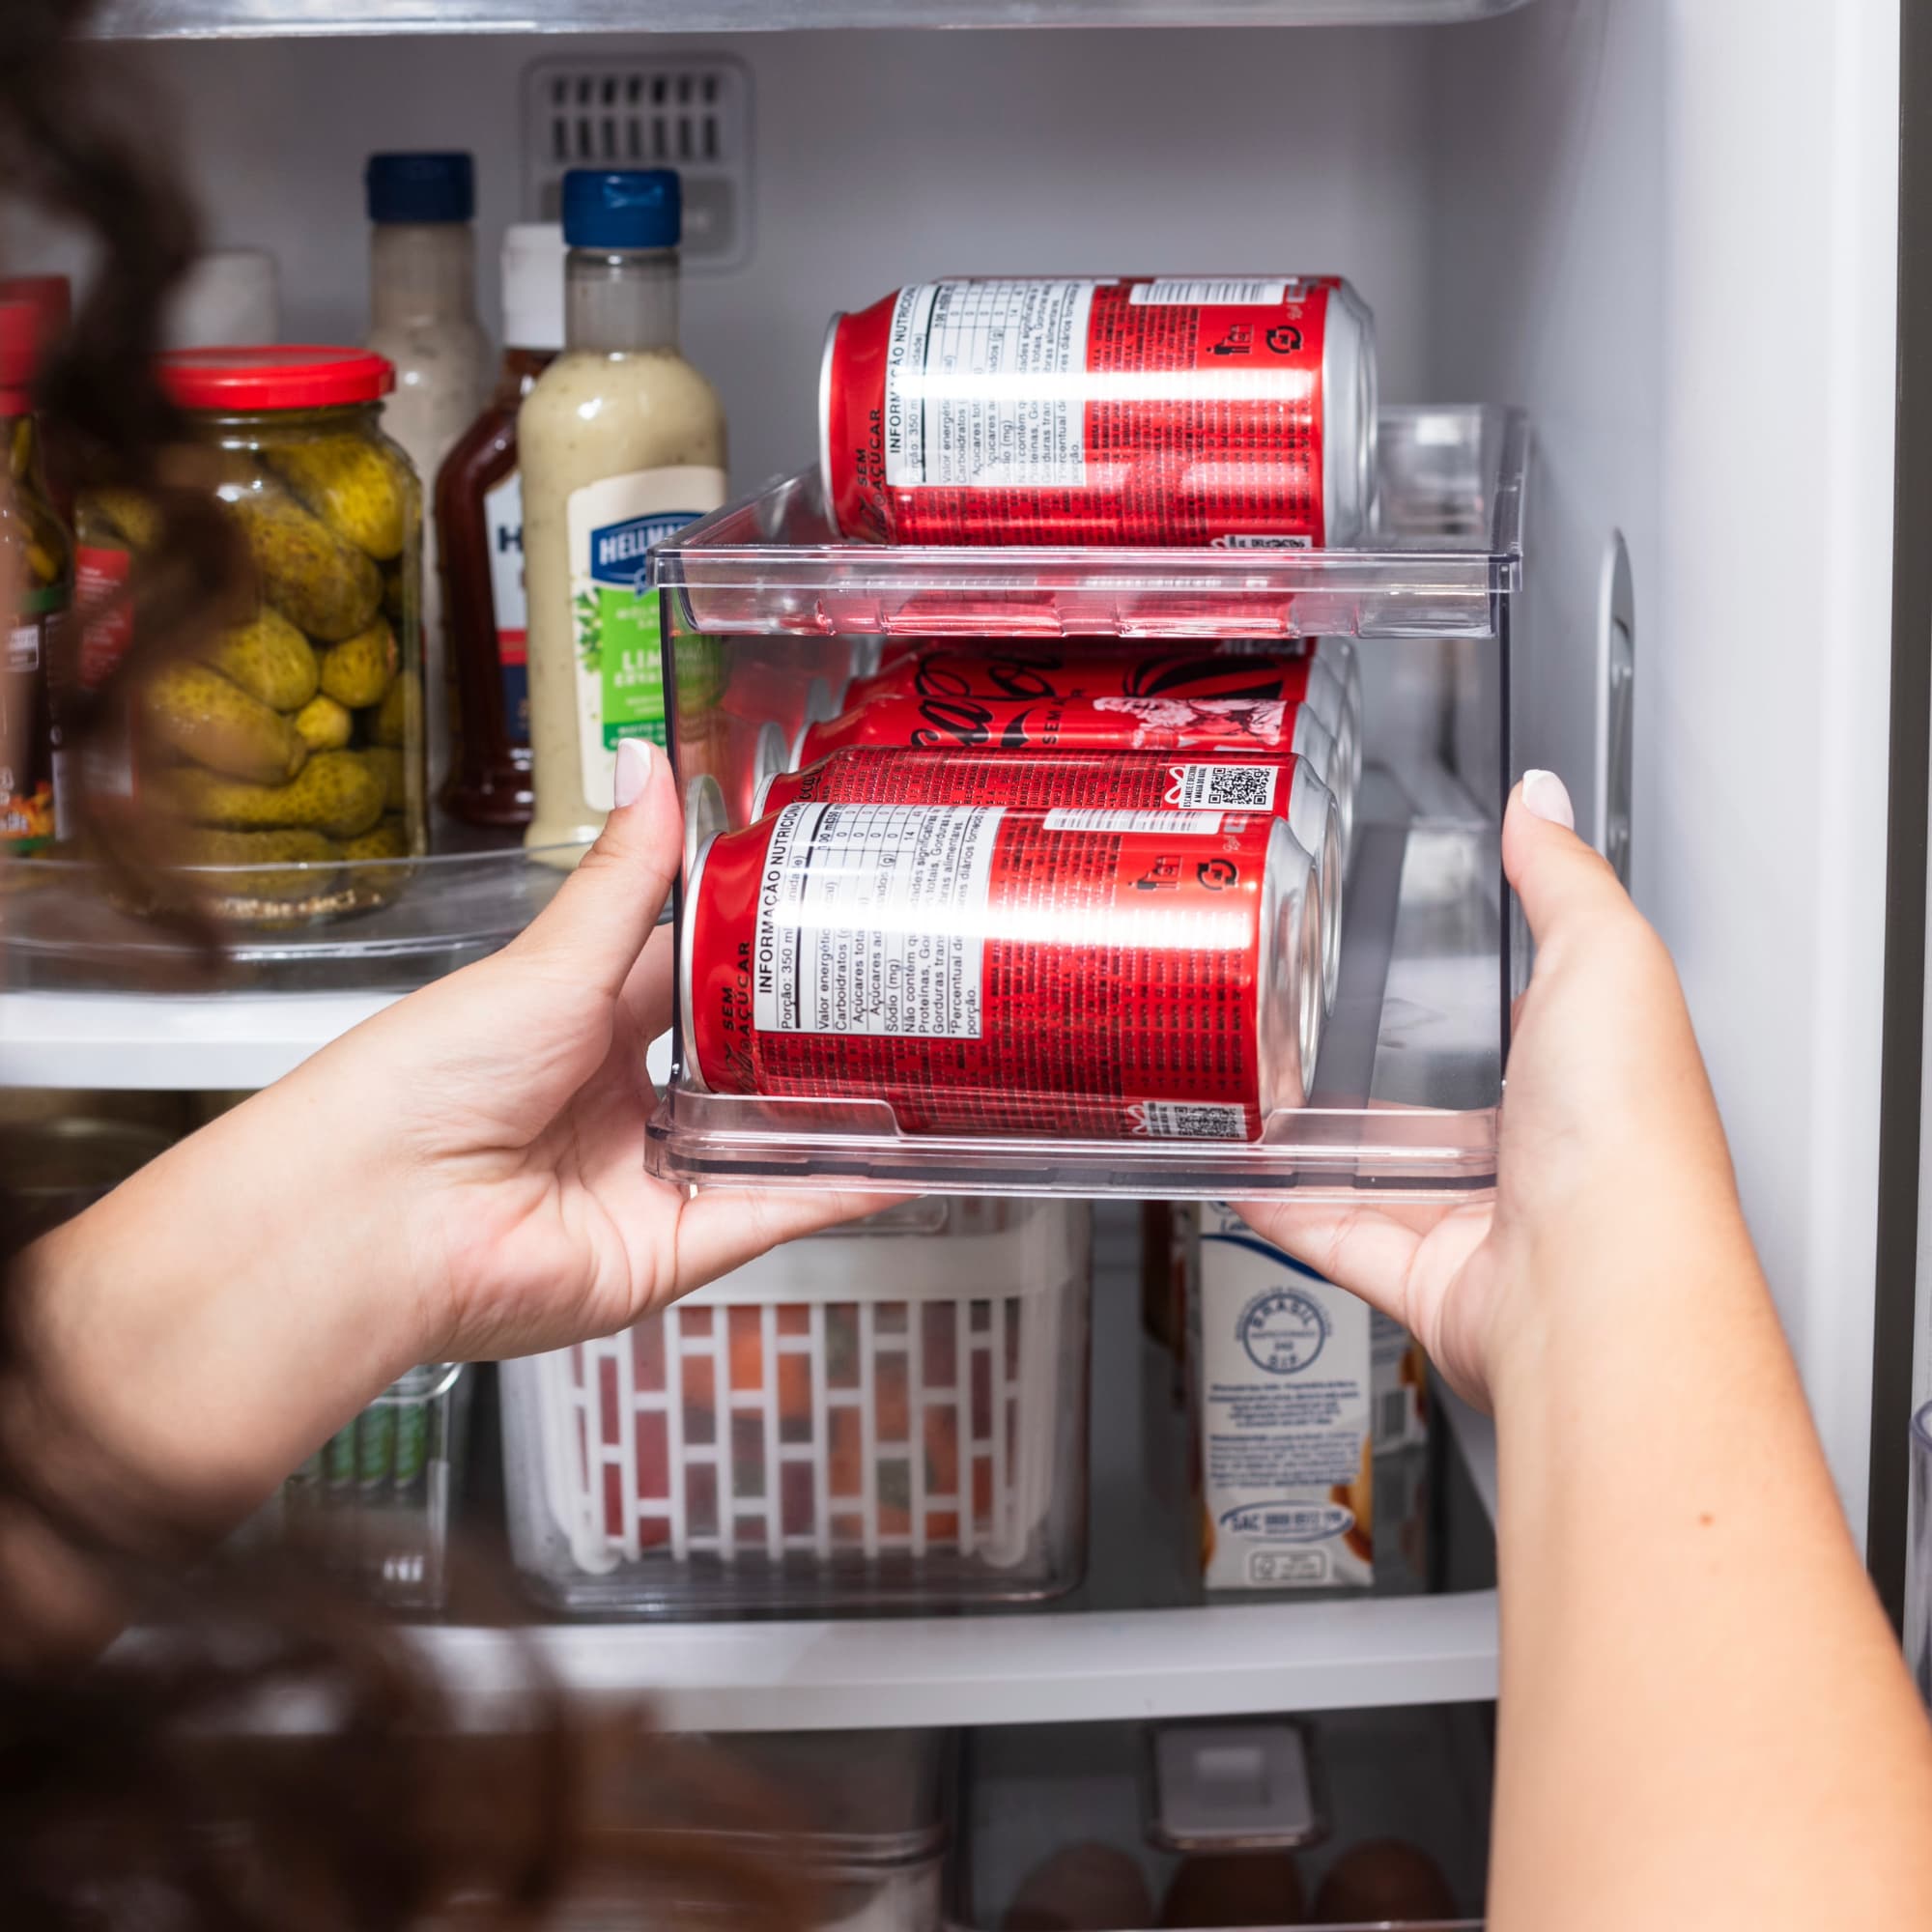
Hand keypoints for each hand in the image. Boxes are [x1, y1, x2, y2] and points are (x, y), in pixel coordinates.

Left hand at [279, 736, 879, 1367]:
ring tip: (925, 1066)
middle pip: (740, 1063)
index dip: (763, 949)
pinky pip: (767, 1216)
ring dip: (835, 1112)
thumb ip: (624, 876)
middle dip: (811, 1036)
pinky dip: (832, 1190)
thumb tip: (645, 764)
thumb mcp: (550, 961)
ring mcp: (647, 1179)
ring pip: (765, 1142)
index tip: (839, 910)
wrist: (375, 1218)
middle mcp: (616, 1103)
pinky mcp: (666, 1251)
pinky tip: (898, 1157)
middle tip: (905, 989)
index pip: (695, 976)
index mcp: (580, 1023)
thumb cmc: (426, 1078)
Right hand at [1239, 770, 1746, 1407]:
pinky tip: (1240, 1172)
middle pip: (1439, 1100)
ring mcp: (1475, 1218)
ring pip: (1379, 1170)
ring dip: (1319, 1137)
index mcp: (1582, 1071)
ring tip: (1253, 1087)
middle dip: (1374, 1067)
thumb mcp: (1606, 958)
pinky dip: (1281, 1209)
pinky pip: (1332, 1234)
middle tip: (1301, 1017)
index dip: (1469, 982)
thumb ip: (1563, 878)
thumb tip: (1543, 799)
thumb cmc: (1628, 1132)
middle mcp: (1534, 1151)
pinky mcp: (1419, 1274)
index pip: (1520, 1017)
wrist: (1596, 1283)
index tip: (1408, 945)